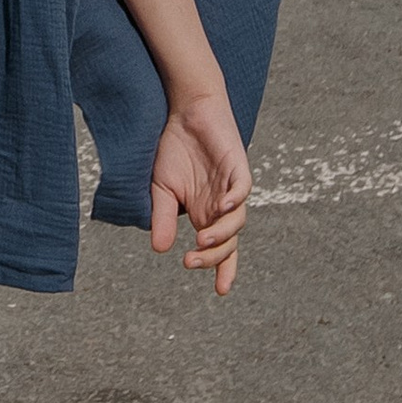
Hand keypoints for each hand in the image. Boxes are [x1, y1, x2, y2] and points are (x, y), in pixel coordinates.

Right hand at [149, 90, 250, 294]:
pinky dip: (234, 200)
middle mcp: (222, 205)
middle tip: (192, 262)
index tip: (221, 292)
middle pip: (229, 241)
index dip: (223, 269)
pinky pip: (242, 188)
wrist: (185, 111)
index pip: (221, 248)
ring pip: (237, 219)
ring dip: (222, 233)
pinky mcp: (237, 166)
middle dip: (214, 257)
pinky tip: (221, 208)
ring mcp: (232, 186)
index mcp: (205, 213)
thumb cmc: (174, 149)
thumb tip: (159, 249)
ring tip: (202, 240)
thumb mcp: (161, 189)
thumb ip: (162, 218)